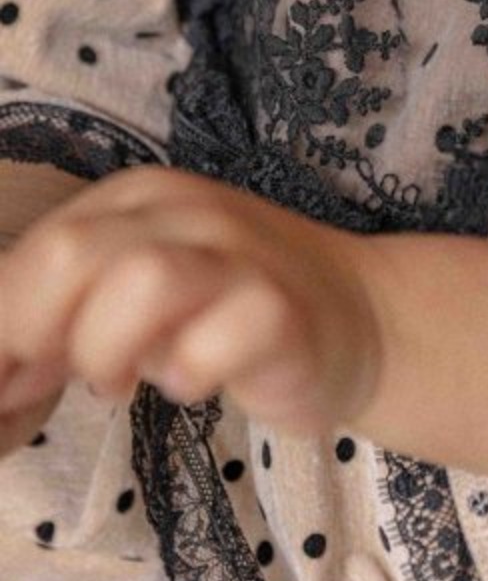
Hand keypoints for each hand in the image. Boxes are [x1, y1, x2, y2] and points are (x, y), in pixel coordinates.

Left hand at [0, 165, 384, 448]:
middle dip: (36, 334)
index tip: (14, 378)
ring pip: (138, 282)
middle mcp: (186, 211)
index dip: (2, 323)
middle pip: (69, 254)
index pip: (36, 248)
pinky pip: (213, 341)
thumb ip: (66, 314)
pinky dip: (187, 375)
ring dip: (106, 350)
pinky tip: (195, 383)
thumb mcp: (137, 296)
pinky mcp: (280, 312)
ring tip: (122, 382)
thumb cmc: (229, 310)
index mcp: (139, 197)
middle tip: (59, 379)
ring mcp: (239, 256)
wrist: (360, 315)